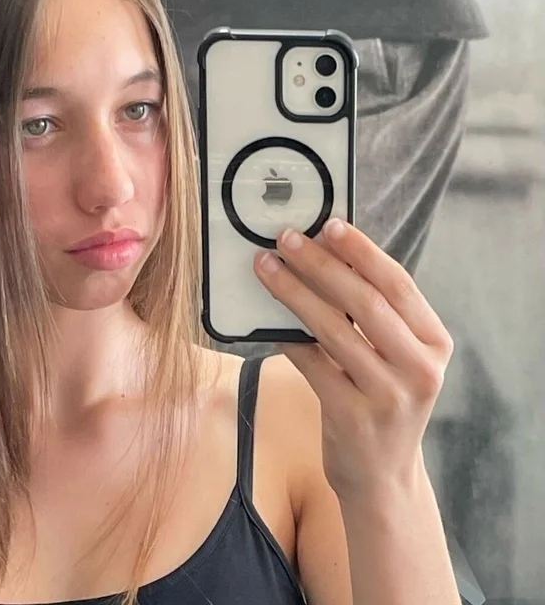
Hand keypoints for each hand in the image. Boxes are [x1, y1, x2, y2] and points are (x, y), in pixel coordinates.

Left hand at [254, 219, 453, 502]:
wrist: (380, 475)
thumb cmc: (381, 400)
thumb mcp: (395, 357)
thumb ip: (373, 314)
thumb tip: (324, 255)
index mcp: (435, 343)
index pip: (398, 284)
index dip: (362, 251)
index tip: (330, 224)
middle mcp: (421, 368)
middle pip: (366, 302)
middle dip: (321, 264)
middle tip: (287, 238)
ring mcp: (389, 396)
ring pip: (334, 330)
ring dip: (294, 292)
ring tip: (266, 267)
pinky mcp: (353, 417)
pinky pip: (312, 364)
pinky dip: (286, 336)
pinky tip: (266, 316)